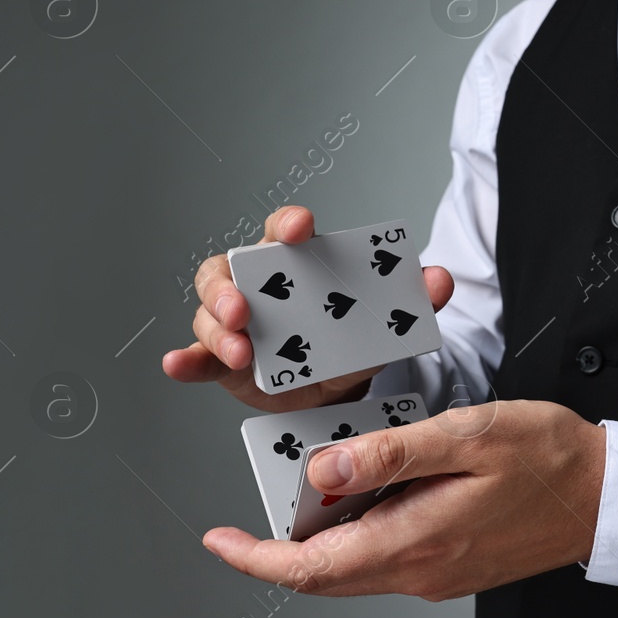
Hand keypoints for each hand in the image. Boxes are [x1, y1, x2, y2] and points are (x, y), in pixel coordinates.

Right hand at [160, 204, 455, 411]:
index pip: (284, 232)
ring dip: (216, 329)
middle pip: (230, 270)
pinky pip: (196, 356)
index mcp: (296, 266)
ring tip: (237, 349)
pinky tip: (177, 365)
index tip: (302, 228)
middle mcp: (257, 287)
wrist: (336, 393)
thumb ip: (413, 300)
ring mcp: (235, 323)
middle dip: (232, 286)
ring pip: (208, 313)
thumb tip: (440, 279)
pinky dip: (185, 360)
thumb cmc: (351, 344)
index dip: (289, 224)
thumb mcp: (384, 324)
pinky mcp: (221, 360)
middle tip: (245, 309)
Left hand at [202, 400, 606, 599]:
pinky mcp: (452, 566)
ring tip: (319, 481)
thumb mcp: (469, 435)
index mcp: (415, 540)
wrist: (607, 495)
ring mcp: (437, 574)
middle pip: (325, 575)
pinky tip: (370, 490)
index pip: (311, 568)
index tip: (219, 539)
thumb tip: (325, 467)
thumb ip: (393, 452)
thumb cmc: (549, 458)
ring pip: (354, 567)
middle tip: (258, 501)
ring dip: (324, 536)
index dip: (255, 557)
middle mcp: (420, 570)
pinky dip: (361, 531)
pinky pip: (387, 557)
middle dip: (280, 546)